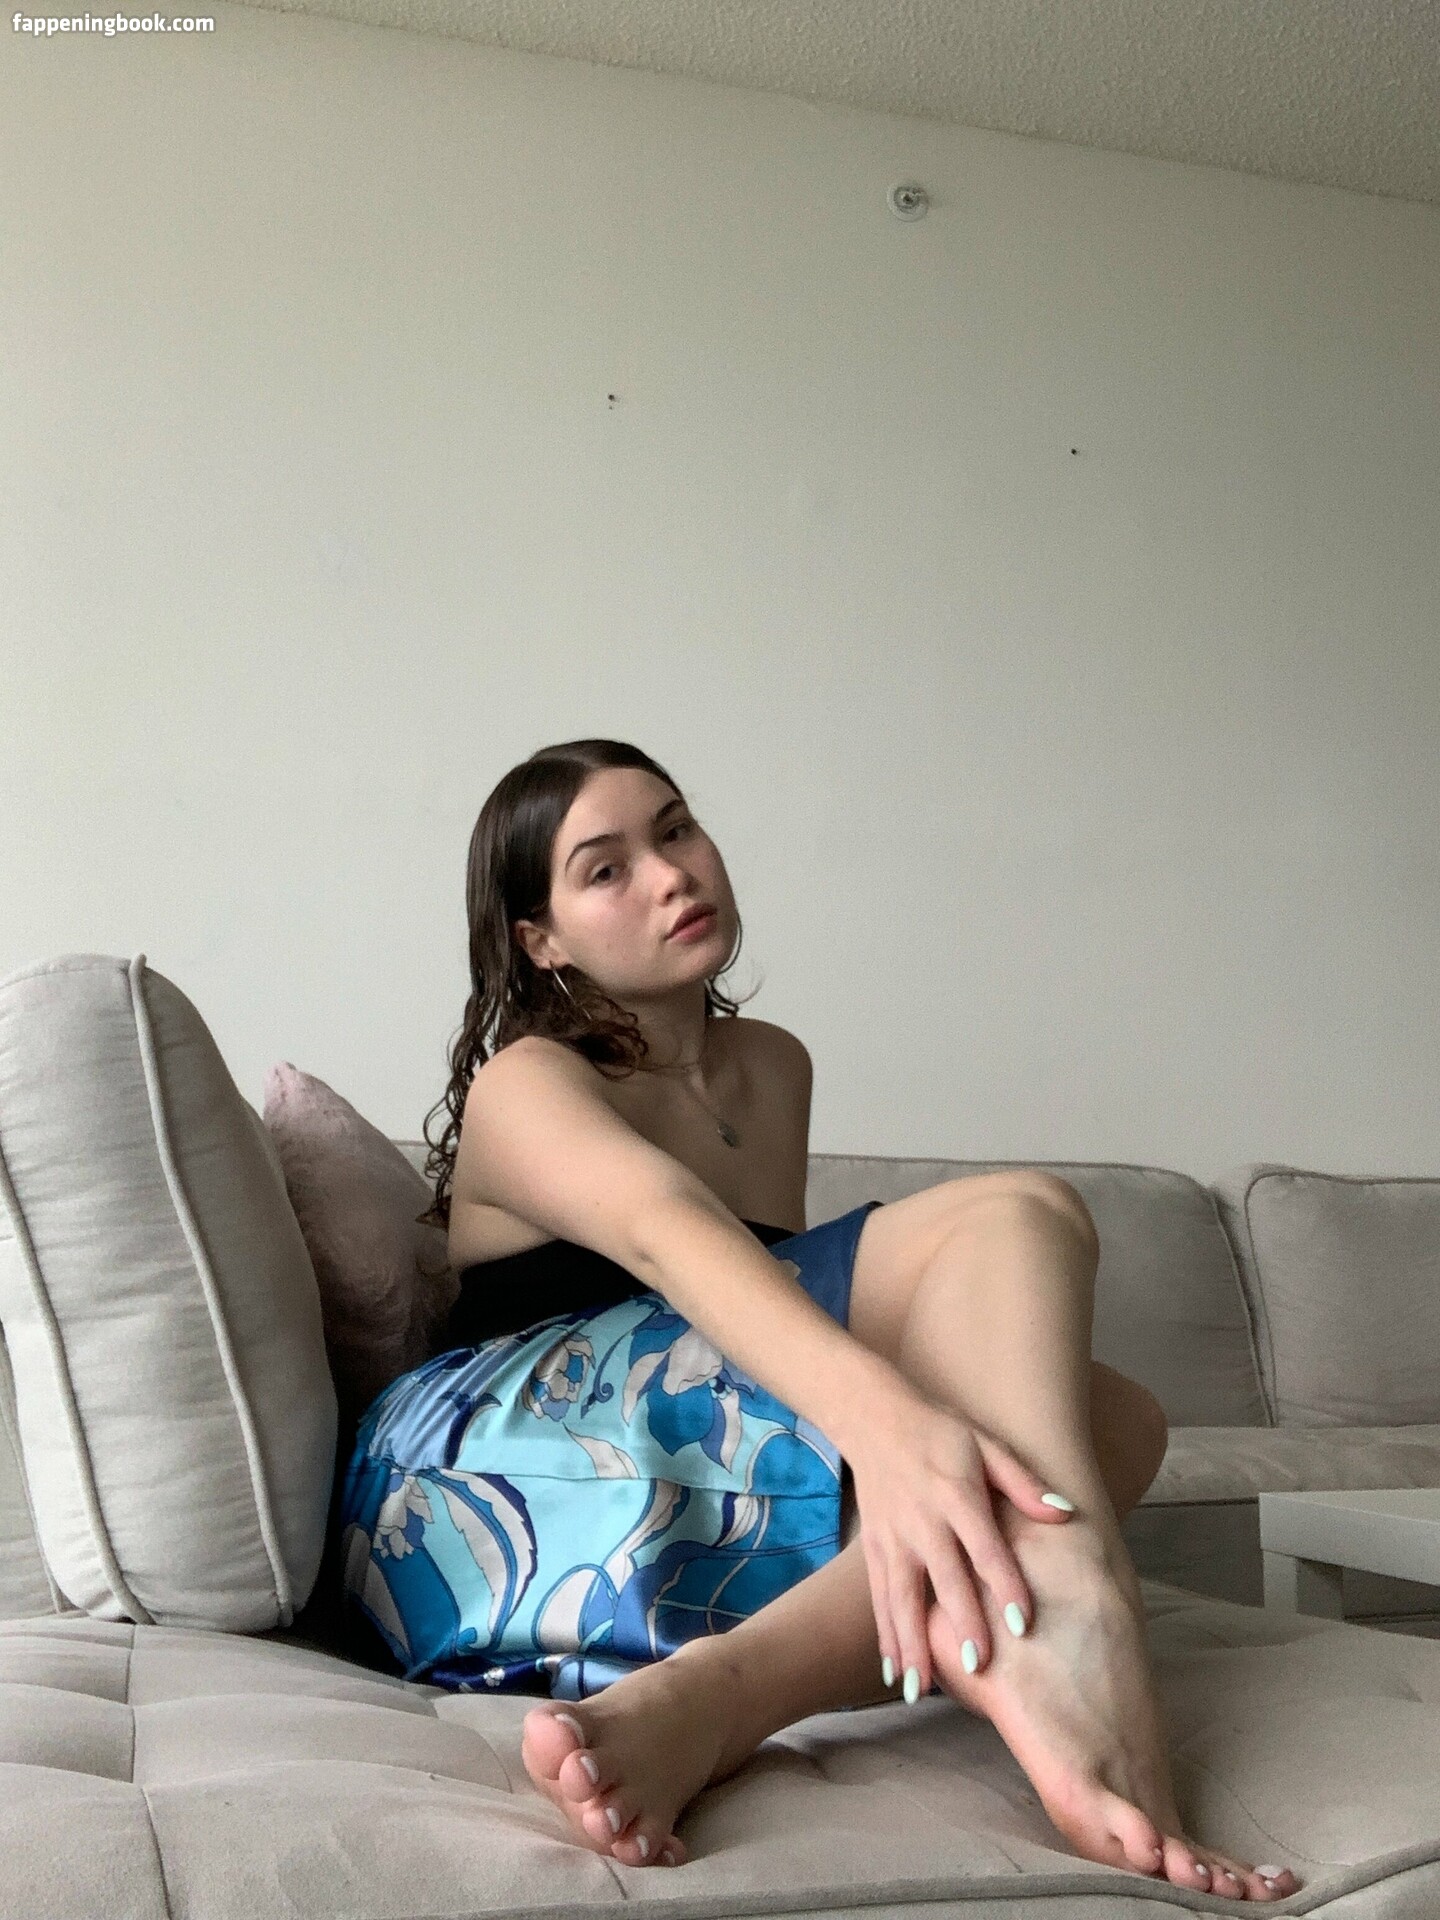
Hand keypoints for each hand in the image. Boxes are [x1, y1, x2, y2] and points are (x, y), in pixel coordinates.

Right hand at [846, 1387, 1073, 1696]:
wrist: (874, 1416)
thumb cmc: (940, 1431)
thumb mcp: (985, 1444)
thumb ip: (1022, 1482)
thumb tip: (1064, 1513)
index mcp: (956, 1495)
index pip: (984, 1546)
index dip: (1004, 1584)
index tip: (1021, 1624)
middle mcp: (923, 1521)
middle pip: (943, 1578)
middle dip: (958, 1623)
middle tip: (976, 1665)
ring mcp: (893, 1538)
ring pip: (902, 1598)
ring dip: (911, 1643)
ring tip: (920, 1690)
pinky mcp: (873, 1548)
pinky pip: (880, 1598)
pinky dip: (886, 1635)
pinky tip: (897, 1673)